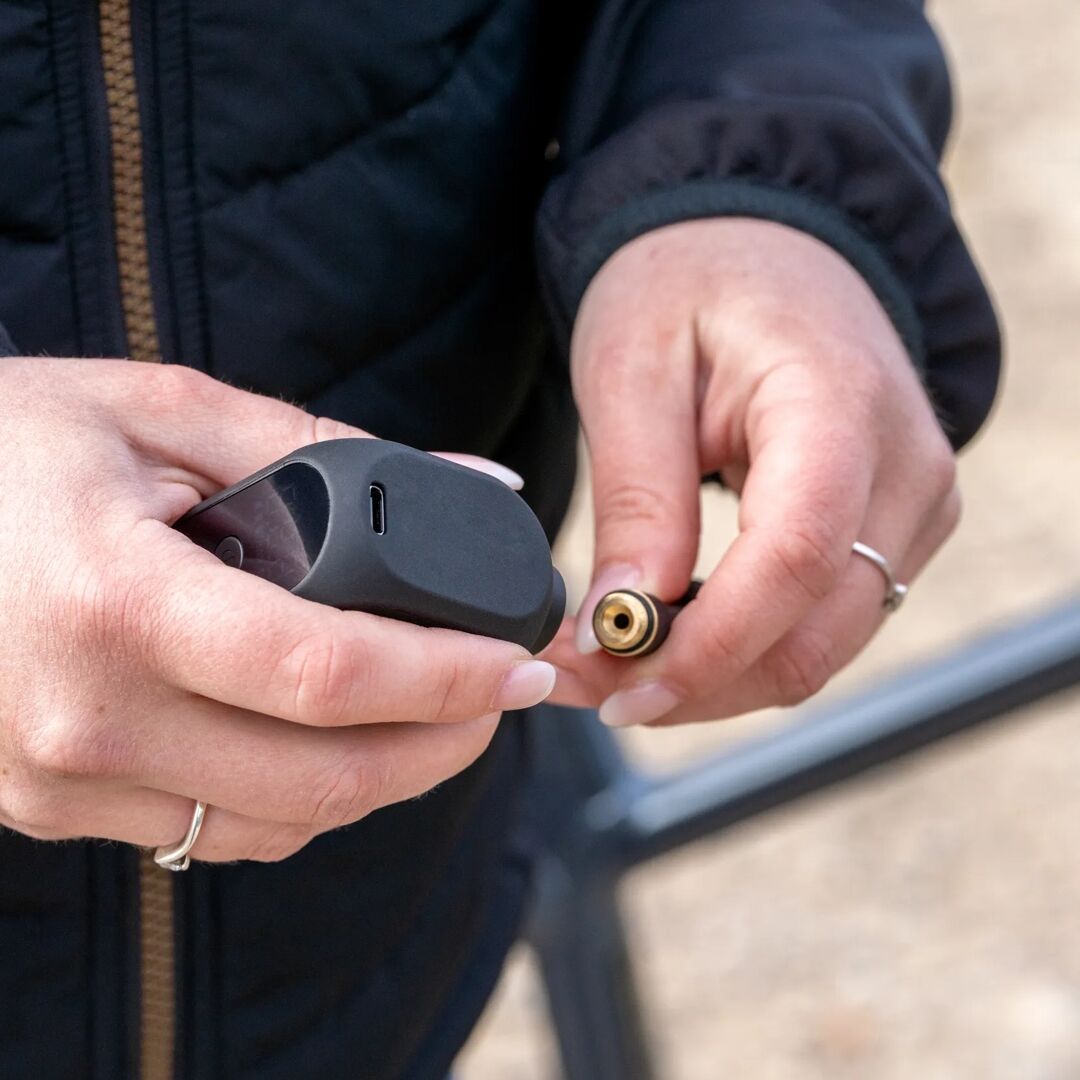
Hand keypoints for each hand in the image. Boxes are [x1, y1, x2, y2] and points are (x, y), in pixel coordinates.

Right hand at [0, 358, 554, 861]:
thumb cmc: (10, 447)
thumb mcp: (165, 411)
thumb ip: (328, 447)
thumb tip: (475, 484)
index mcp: (117, 603)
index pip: (327, 672)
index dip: (448, 678)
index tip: (521, 666)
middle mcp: (87, 718)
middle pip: (324, 775)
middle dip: (444, 743)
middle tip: (500, 694)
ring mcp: (63, 781)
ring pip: (280, 821)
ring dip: (383, 777)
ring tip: (432, 711)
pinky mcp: (54, 806)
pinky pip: (216, 832)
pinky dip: (301, 795)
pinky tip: (328, 736)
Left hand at [545, 219, 959, 724]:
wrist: (756, 247)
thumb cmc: (689, 283)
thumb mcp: (632, 370)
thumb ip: (639, 498)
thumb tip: (625, 623)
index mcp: (839, 404)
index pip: (798, 558)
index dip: (709, 646)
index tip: (622, 689)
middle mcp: (904, 467)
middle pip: (816, 631)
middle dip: (699, 683)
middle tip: (592, 693)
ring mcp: (912, 506)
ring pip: (821, 646)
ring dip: (715, 678)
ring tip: (614, 670)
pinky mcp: (893, 530)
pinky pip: (822, 622)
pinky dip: (744, 649)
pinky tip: (672, 641)